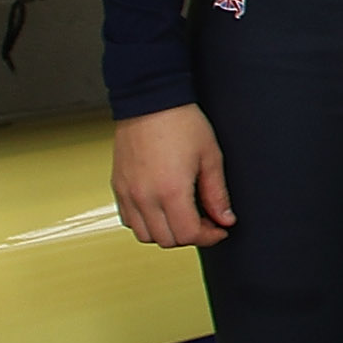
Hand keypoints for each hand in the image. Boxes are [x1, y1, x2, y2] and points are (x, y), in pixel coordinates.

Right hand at [113, 106, 233, 247]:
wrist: (151, 102)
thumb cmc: (180, 123)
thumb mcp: (210, 157)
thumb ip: (217, 193)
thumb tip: (225, 218)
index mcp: (171, 191)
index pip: (188, 234)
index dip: (209, 236)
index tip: (219, 229)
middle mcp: (145, 196)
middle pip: (166, 240)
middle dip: (190, 236)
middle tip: (205, 222)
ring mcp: (128, 193)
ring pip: (145, 235)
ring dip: (166, 233)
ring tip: (183, 216)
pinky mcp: (118, 187)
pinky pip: (128, 220)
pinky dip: (145, 223)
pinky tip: (161, 210)